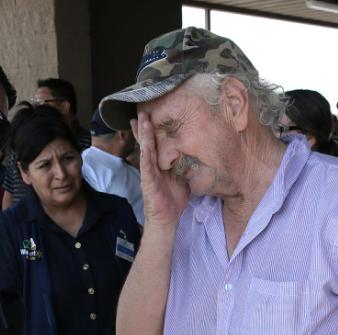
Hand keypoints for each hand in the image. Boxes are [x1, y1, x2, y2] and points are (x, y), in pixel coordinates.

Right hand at [131, 112, 189, 228]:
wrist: (166, 220)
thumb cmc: (173, 202)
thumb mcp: (182, 179)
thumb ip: (185, 166)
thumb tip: (196, 156)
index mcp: (159, 165)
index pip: (154, 143)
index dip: (152, 130)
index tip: (152, 116)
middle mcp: (151, 166)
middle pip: (146, 142)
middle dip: (143, 127)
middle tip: (141, 110)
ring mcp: (148, 172)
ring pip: (144, 149)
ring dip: (142, 134)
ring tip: (141, 120)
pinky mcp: (147, 180)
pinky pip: (146, 163)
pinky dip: (145, 152)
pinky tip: (144, 143)